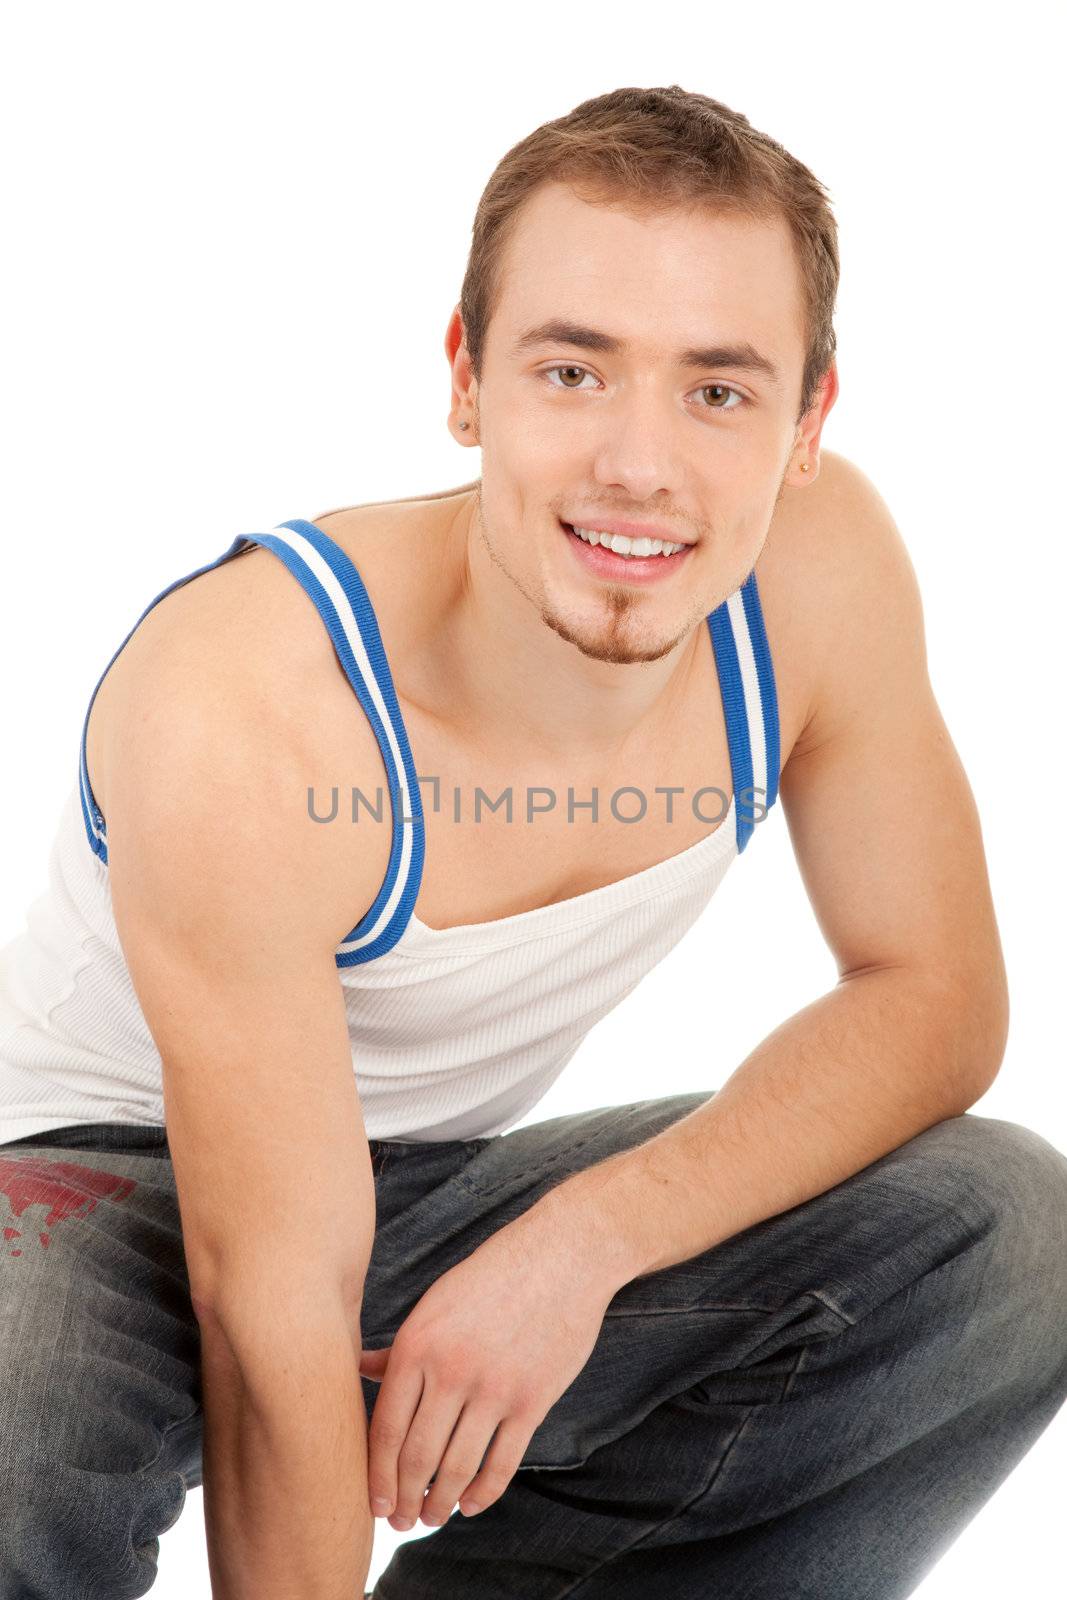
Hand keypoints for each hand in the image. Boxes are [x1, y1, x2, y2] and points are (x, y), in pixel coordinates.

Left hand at [358, 1199, 615, 1531]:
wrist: (562, 1254)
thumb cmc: (493, 1275)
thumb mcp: (437, 1302)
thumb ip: (399, 1347)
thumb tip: (358, 1370)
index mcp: (418, 1344)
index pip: (385, 1428)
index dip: (375, 1475)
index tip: (372, 1505)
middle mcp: (451, 1369)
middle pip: (417, 1455)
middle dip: (403, 1499)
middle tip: (399, 1523)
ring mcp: (494, 1387)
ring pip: (456, 1466)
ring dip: (440, 1504)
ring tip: (432, 1518)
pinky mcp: (532, 1400)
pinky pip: (501, 1462)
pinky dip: (483, 1493)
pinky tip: (470, 1504)